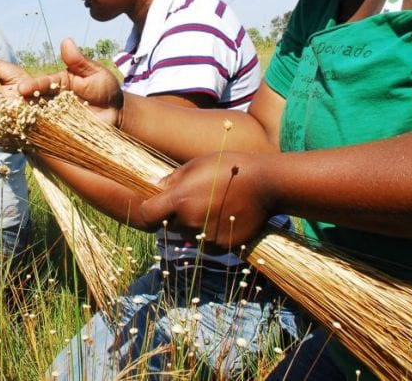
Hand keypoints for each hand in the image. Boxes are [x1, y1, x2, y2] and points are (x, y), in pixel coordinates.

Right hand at [0, 38, 123, 126]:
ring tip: (5, 121)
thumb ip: (79, 61)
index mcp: (55, 82)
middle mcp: (48, 99)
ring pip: (29, 117)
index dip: (32, 86)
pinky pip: (37, 133)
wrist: (116, 115)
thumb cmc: (106, 90)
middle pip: (28, 100)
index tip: (22, 89)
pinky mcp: (53, 133)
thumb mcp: (95, 74)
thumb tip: (66, 41)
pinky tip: (14, 136)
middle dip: (15, 101)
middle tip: (3, 103)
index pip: (40, 83)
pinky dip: (25, 134)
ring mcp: (50, 117)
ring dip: (18, 118)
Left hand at [137, 152, 274, 248]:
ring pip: (187, 235)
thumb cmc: (229, 167)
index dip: (146, 210)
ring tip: (212, 205)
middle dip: (174, 216)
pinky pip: (206, 242)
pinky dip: (210, 233)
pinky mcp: (222, 246)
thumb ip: (172, 180)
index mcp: (179, 200)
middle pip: (168, 225)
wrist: (266, 185)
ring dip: (192, 225)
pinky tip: (224, 216)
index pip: (147, 214)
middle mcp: (190, 221)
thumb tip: (151, 186)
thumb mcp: (196, 165)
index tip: (152, 205)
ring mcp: (206, 237)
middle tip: (193, 200)